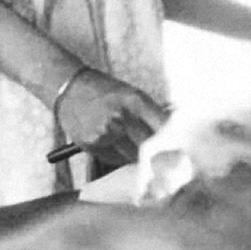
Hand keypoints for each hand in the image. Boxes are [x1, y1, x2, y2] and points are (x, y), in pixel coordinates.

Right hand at [51, 68, 168, 169]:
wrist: (69, 88)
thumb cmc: (105, 90)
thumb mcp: (131, 94)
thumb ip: (152, 114)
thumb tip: (174, 135)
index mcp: (135, 101)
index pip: (163, 129)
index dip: (174, 142)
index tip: (181, 151)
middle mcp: (120, 117)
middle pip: (150, 147)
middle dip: (159, 154)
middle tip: (166, 160)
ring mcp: (105, 133)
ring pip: (133, 157)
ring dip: (139, 157)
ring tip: (138, 150)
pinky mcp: (93, 145)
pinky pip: (116, 159)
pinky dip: (121, 156)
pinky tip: (116, 145)